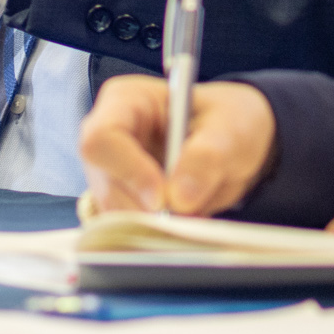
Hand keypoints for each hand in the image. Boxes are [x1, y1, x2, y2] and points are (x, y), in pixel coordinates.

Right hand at [78, 76, 275, 215]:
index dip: (128, 171)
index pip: (102, 138)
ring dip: (153, 224)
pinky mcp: (122, 201)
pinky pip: (126, 228)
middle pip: (105, 182)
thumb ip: (207, 155)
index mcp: (126, 100)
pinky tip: (183, 223)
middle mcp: (108, 136)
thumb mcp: (230, 128)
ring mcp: (111, 172)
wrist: (231, 143)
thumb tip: (180, 198)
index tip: (163, 199)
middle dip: (144, 208)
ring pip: (113, 210)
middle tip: (186, 217)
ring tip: (193, 216)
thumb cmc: (227, 121)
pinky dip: (155, 233)